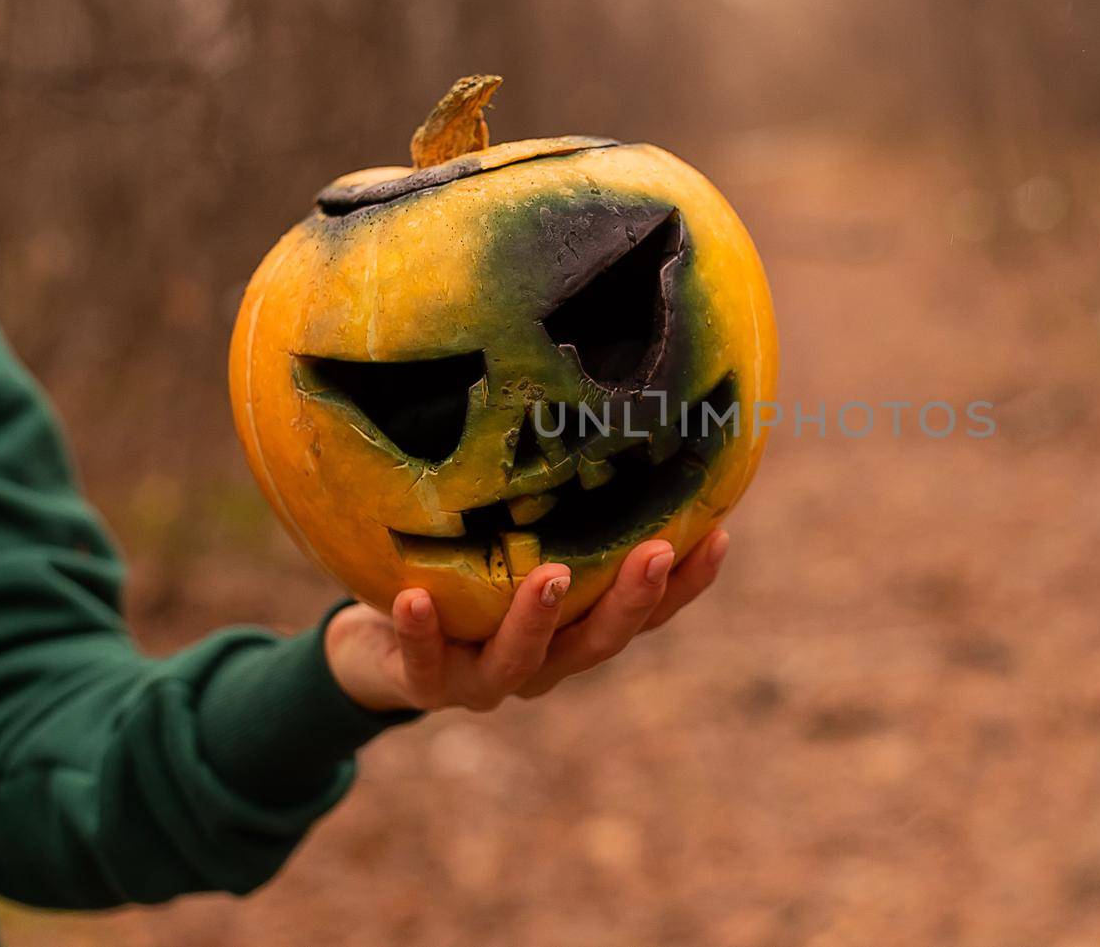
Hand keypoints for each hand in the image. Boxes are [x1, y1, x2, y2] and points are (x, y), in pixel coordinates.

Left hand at [324, 530, 729, 711]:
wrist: (381, 653)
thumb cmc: (462, 581)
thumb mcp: (512, 543)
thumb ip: (554, 511)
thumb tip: (598, 412)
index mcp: (576, 630)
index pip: (645, 613)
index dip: (686, 584)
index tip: (718, 534)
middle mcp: (544, 662)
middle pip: (599, 641)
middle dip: (630, 600)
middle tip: (656, 552)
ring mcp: (485, 680)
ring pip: (521, 659)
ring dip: (538, 620)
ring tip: (549, 576)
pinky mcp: (425, 685)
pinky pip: (423, 663)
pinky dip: (421, 632)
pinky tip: (414, 596)